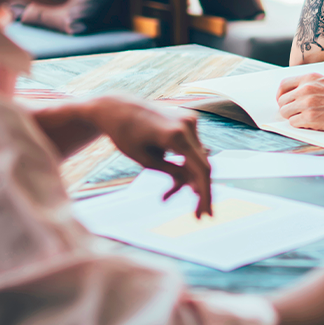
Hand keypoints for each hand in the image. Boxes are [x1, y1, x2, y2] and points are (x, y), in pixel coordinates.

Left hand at [92, 95, 212, 215]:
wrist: (117, 108)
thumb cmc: (126, 134)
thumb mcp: (145, 160)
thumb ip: (171, 172)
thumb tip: (193, 186)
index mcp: (175, 135)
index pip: (201, 169)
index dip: (206, 195)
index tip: (205, 215)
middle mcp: (188, 125)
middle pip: (203, 165)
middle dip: (200, 192)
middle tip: (198, 216)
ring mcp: (190, 120)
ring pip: (197, 159)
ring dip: (187, 179)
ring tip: (166, 197)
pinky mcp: (188, 121)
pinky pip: (192, 149)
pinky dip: (185, 165)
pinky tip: (174, 182)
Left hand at [276, 74, 323, 131]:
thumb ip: (310, 85)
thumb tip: (294, 94)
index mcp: (310, 78)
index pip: (283, 85)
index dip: (281, 95)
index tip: (285, 101)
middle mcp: (306, 88)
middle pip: (282, 101)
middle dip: (287, 109)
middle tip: (297, 113)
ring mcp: (308, 104)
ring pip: (285, 113)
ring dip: (293, 118)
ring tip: (306, 118)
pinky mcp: (311, 119)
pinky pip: (294, 123)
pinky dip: (300, 125)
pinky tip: (312, 123)